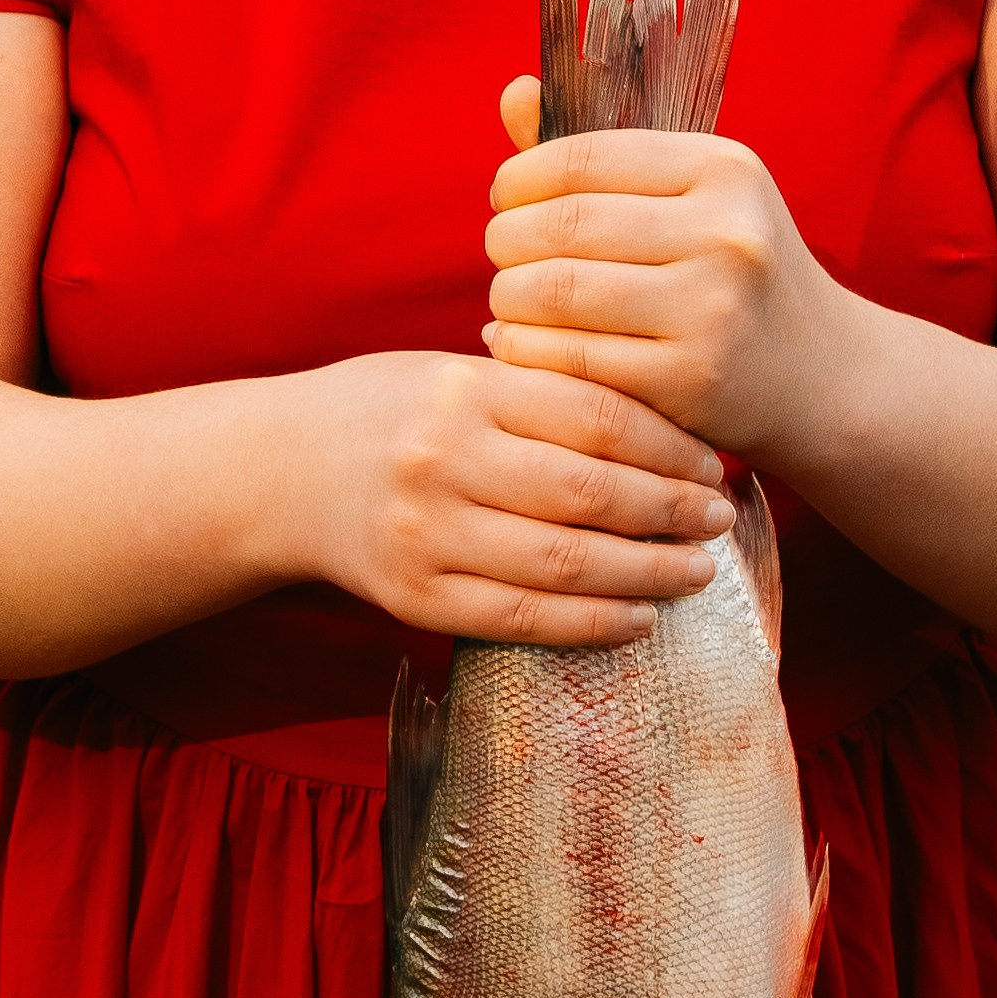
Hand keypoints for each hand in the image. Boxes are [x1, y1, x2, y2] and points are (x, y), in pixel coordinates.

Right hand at [286, 349, 736, 646]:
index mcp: (463, 389)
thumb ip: (544, 392)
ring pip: (564, 565)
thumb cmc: (388, 411)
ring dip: (647, 574)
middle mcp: (444, 460)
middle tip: (719, 518)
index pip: (595, 417)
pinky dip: (592, 624)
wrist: (277, 472)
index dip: (668, 446)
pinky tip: (637, 618)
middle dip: (671, 512)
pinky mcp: (414, 598)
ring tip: (696, 571)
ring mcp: (426, 535)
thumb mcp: (456, 373)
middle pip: (589, 494)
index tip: (711, 461)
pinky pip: (523, 621)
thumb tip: (668, 428)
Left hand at [481, 79, 836, 465]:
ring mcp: (712, 311)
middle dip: (506, 241)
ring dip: (508, 297)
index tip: (506, 199)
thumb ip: (598, 157)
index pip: (580, 157)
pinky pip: (569, 359)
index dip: (519, 178)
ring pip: (556, 292)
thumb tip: (514, 93)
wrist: (823, 374)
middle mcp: (726, 233)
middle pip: (561, 226)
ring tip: (509, 299)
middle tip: (502, 255)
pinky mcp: (691, 381)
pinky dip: (524, 350)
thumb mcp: (692, 197)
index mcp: (724, 169)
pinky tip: (520, 344)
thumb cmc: (734, 273)